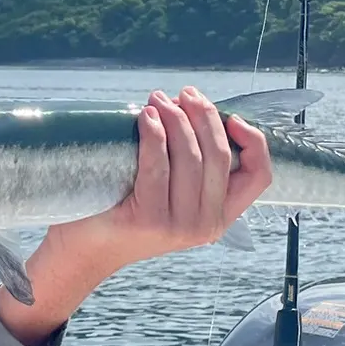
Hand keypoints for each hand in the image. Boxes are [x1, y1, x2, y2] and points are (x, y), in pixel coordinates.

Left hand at [0, 88, 272, 345]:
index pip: (258, 176)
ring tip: (158, 99)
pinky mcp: (149, 219)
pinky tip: (146, 117)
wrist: (86, 251)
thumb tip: (195, 108)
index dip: (254, 141)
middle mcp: (206, 225)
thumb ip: (193, 167)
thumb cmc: (127, 211)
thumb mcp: (173, 194)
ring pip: (190, 156)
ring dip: (176, 118)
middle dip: (204, 115)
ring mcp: (178, 225)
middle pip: (219, 155)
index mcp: (220, 217)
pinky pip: (157, 165)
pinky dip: (154, 134)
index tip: (231, 118)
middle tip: (184, 93)